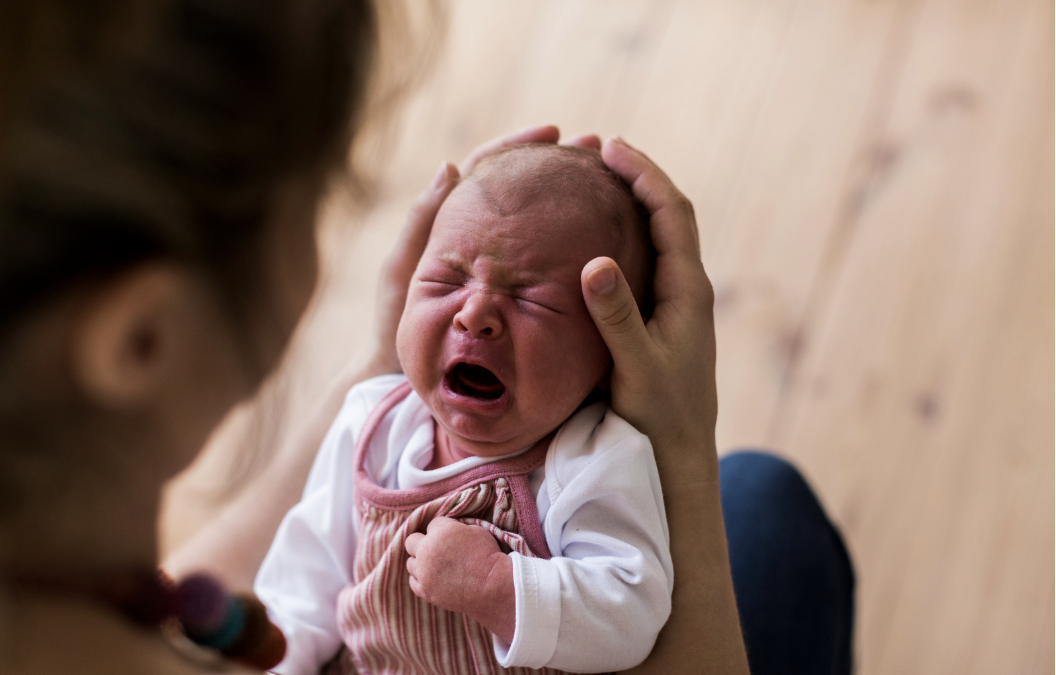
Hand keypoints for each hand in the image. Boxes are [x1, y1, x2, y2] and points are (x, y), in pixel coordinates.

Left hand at [363, 126, 602, 376]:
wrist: (406, 374)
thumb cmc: (397, 322)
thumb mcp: (403, 269)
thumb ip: (421, 221)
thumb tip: (451, 166)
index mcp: (453, 221)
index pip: (490, 168)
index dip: (520, 146)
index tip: (553, 132)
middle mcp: (483, 237)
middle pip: (524, 188)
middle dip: (559, 165)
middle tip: (596, 148)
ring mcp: (503, 264)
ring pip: (540, 223)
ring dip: (572, 199)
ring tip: (609, 182)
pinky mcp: (517, 292)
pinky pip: (547, 261)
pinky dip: (571, 243)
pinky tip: (602, 237)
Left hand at [405, 517, 515, 643]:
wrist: (492, 586)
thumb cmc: (488, 556)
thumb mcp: (475, 530)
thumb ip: (455, 528)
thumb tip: (448, 531)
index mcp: (440, 531)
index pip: (432, 524)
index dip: (443, 529)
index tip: (452, 537)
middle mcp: (427, 550)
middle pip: (411, 541)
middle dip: (422, 542)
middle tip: (436, 549)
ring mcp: (424, 572)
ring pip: (410, 563)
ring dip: (420, 562)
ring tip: (436, 566)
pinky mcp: (425, 590)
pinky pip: (413, 581)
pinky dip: (420, 579)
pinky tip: (432, 578)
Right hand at [581, 137, 717, 478]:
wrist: (680, 455)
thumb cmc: (659, 414)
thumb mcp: (635, 367)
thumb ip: (616, 316)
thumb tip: (596, 262)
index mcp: (688, 290)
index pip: (671, 213)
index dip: (644, 174)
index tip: (610, 146)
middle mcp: (688, 289)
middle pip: (669, 215)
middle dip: (638, 178)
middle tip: (599, 151)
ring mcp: (677, 304)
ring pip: (659, 237)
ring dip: (633, 203)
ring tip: (597, 181)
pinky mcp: (663, 320)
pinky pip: (647, 261)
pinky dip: (625, 235)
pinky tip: (597, 238)